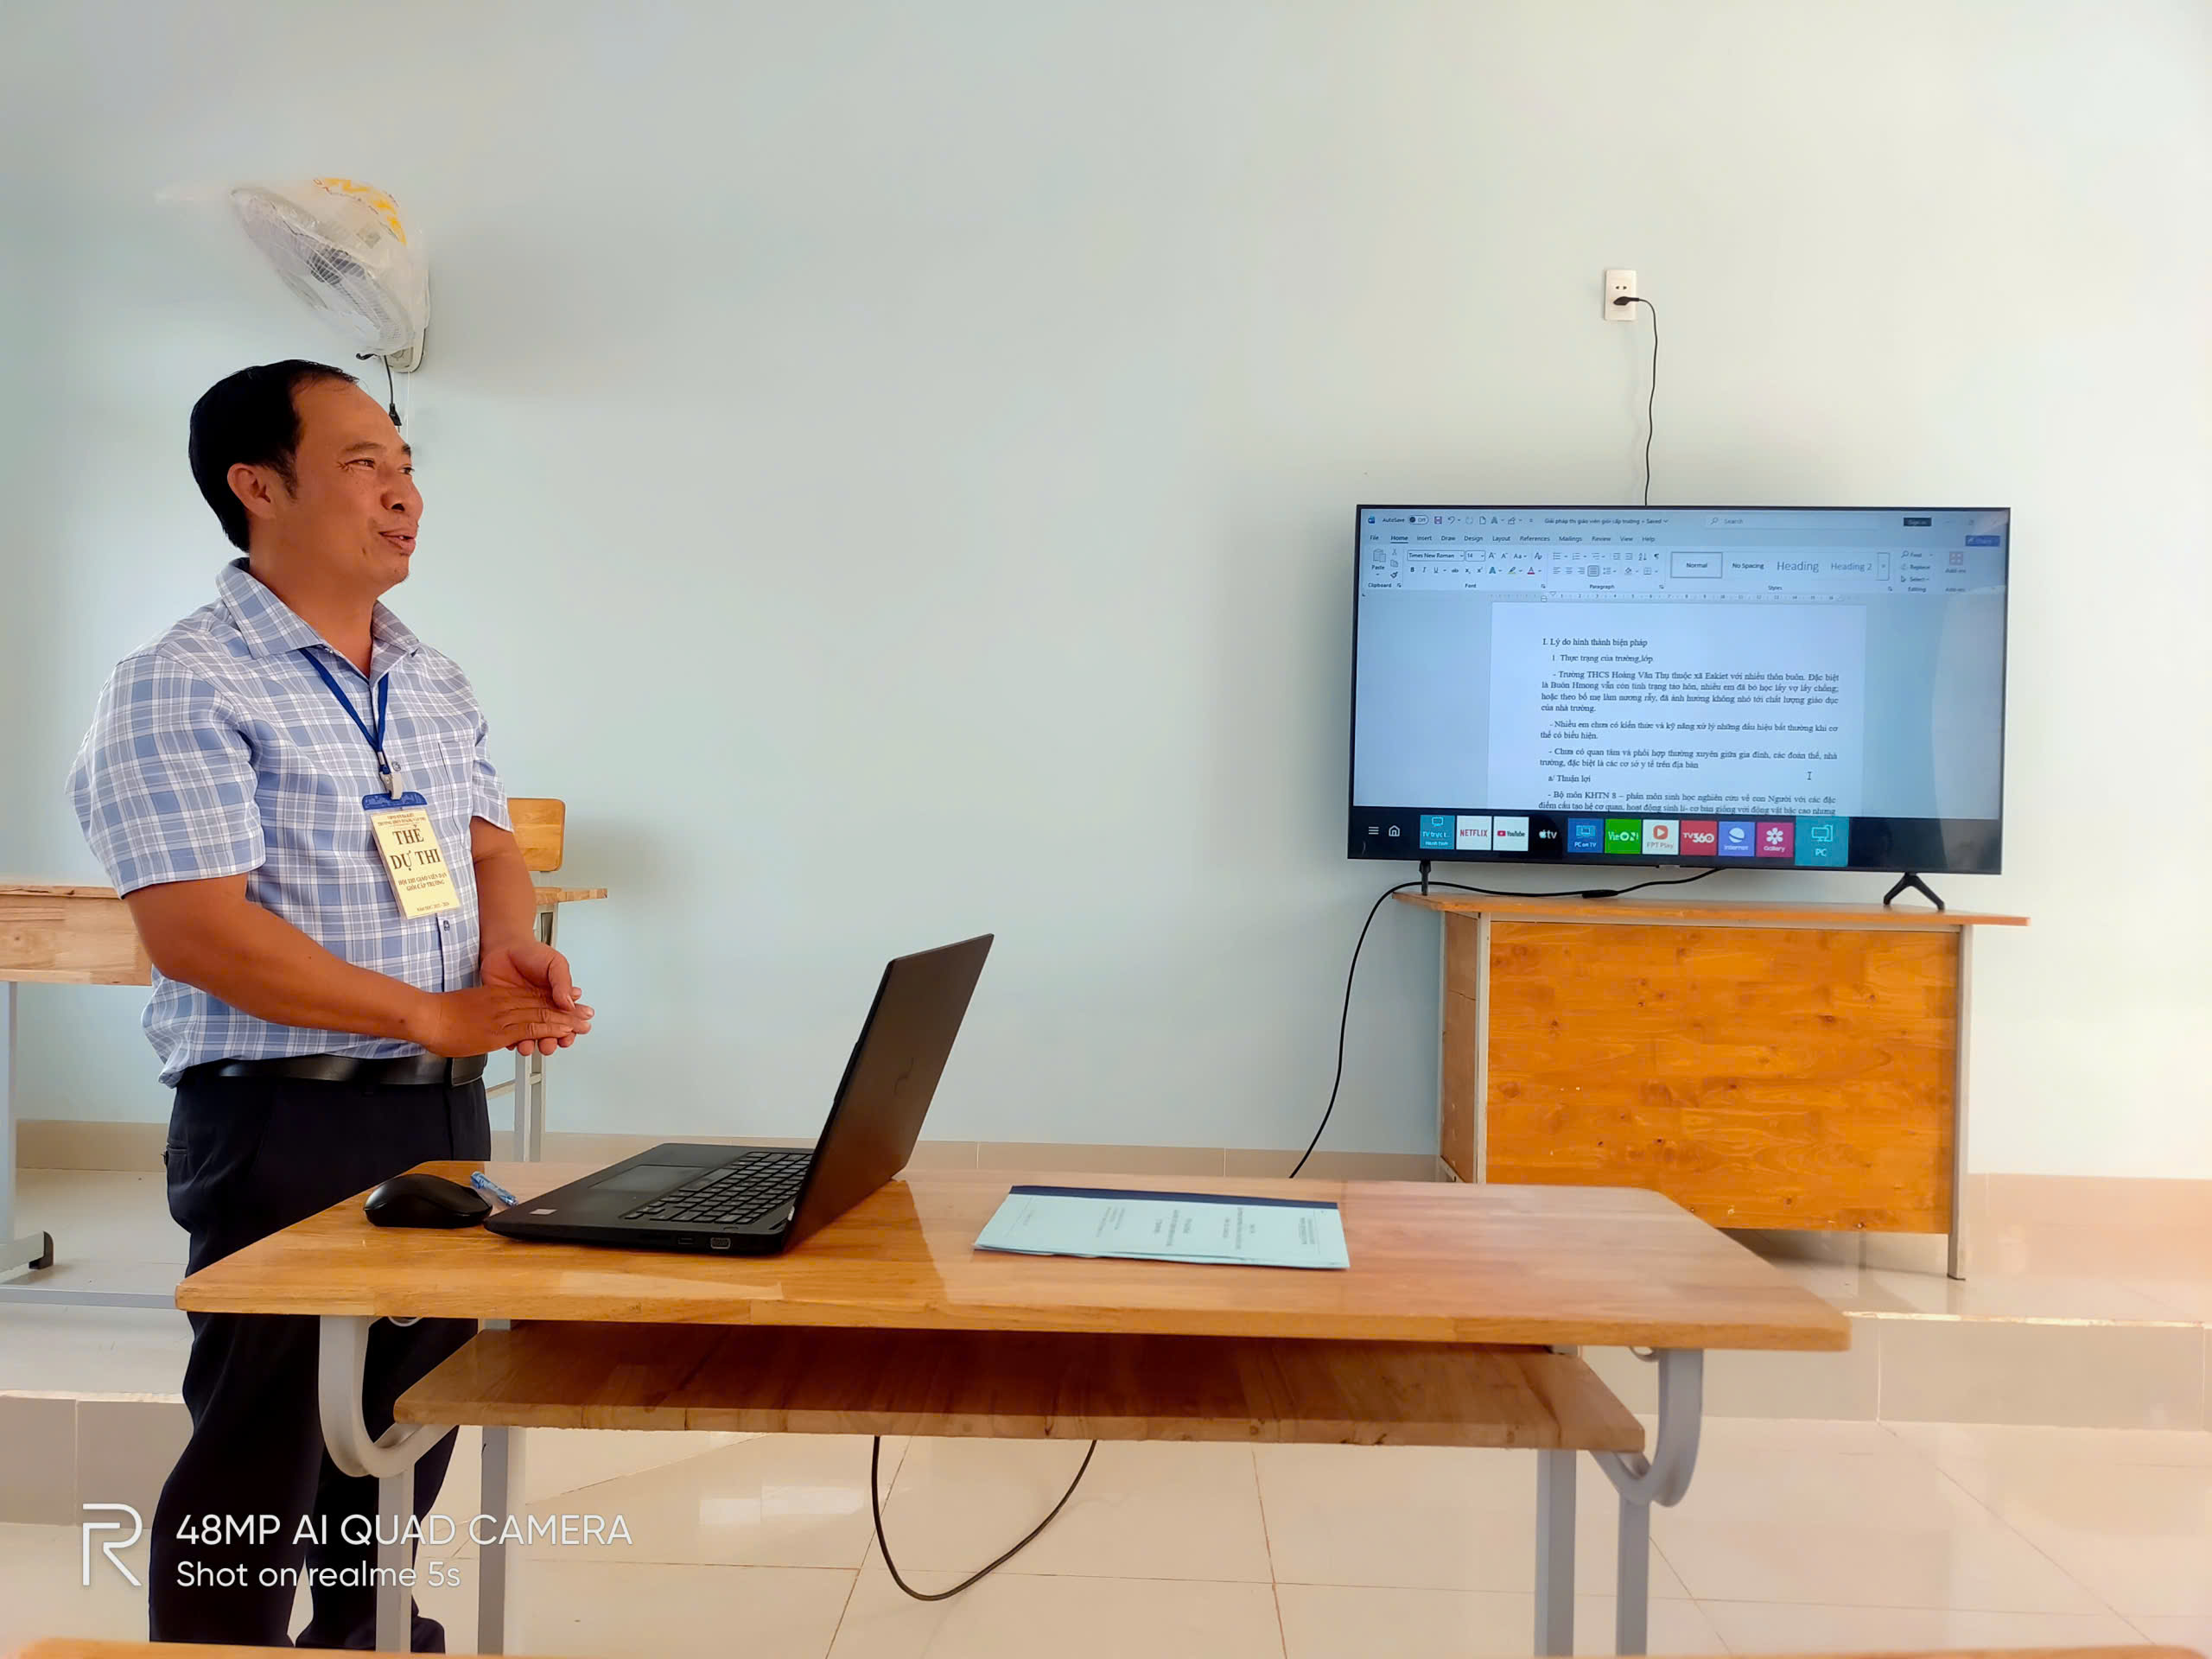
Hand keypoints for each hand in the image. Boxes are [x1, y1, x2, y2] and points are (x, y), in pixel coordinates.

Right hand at [412, 985, 586, 1057]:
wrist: (429, 1014)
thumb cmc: (443, 1012)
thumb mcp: (470, 1005)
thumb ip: (487, 1011)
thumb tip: (493, 1021)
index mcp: (500, 996)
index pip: (535, 998)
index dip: (556, 1001)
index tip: (573, 1004)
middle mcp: (507, 1003)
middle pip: (544, 1006)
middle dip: (568, 1013)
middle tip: (589, 1016)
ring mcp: (505, 1015)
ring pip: (542, 1016)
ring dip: (565, 1022)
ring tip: (584, 1025)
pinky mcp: (501, 1028)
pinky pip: (530, 1027)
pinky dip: (550, 1029)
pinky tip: (563, 1033)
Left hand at [480, 940, 594, 1055]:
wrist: (504, 947)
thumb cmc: (531, 953)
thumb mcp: (555, 963)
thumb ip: (562, 983)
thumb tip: (570, 1003)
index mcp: (557, 998)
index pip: (567, 1019)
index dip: (571, 1029)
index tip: (571, 1034)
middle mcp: (540, 1008)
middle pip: (549, 1032)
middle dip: (551, 1042)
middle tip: (550, 1044)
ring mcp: (522, 1012)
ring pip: (529, 1036)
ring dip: (531, 1044)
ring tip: (529, 1046)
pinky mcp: (504, 1013)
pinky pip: (507, 1031)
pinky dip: (509, 1040)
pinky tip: (512, 1042)